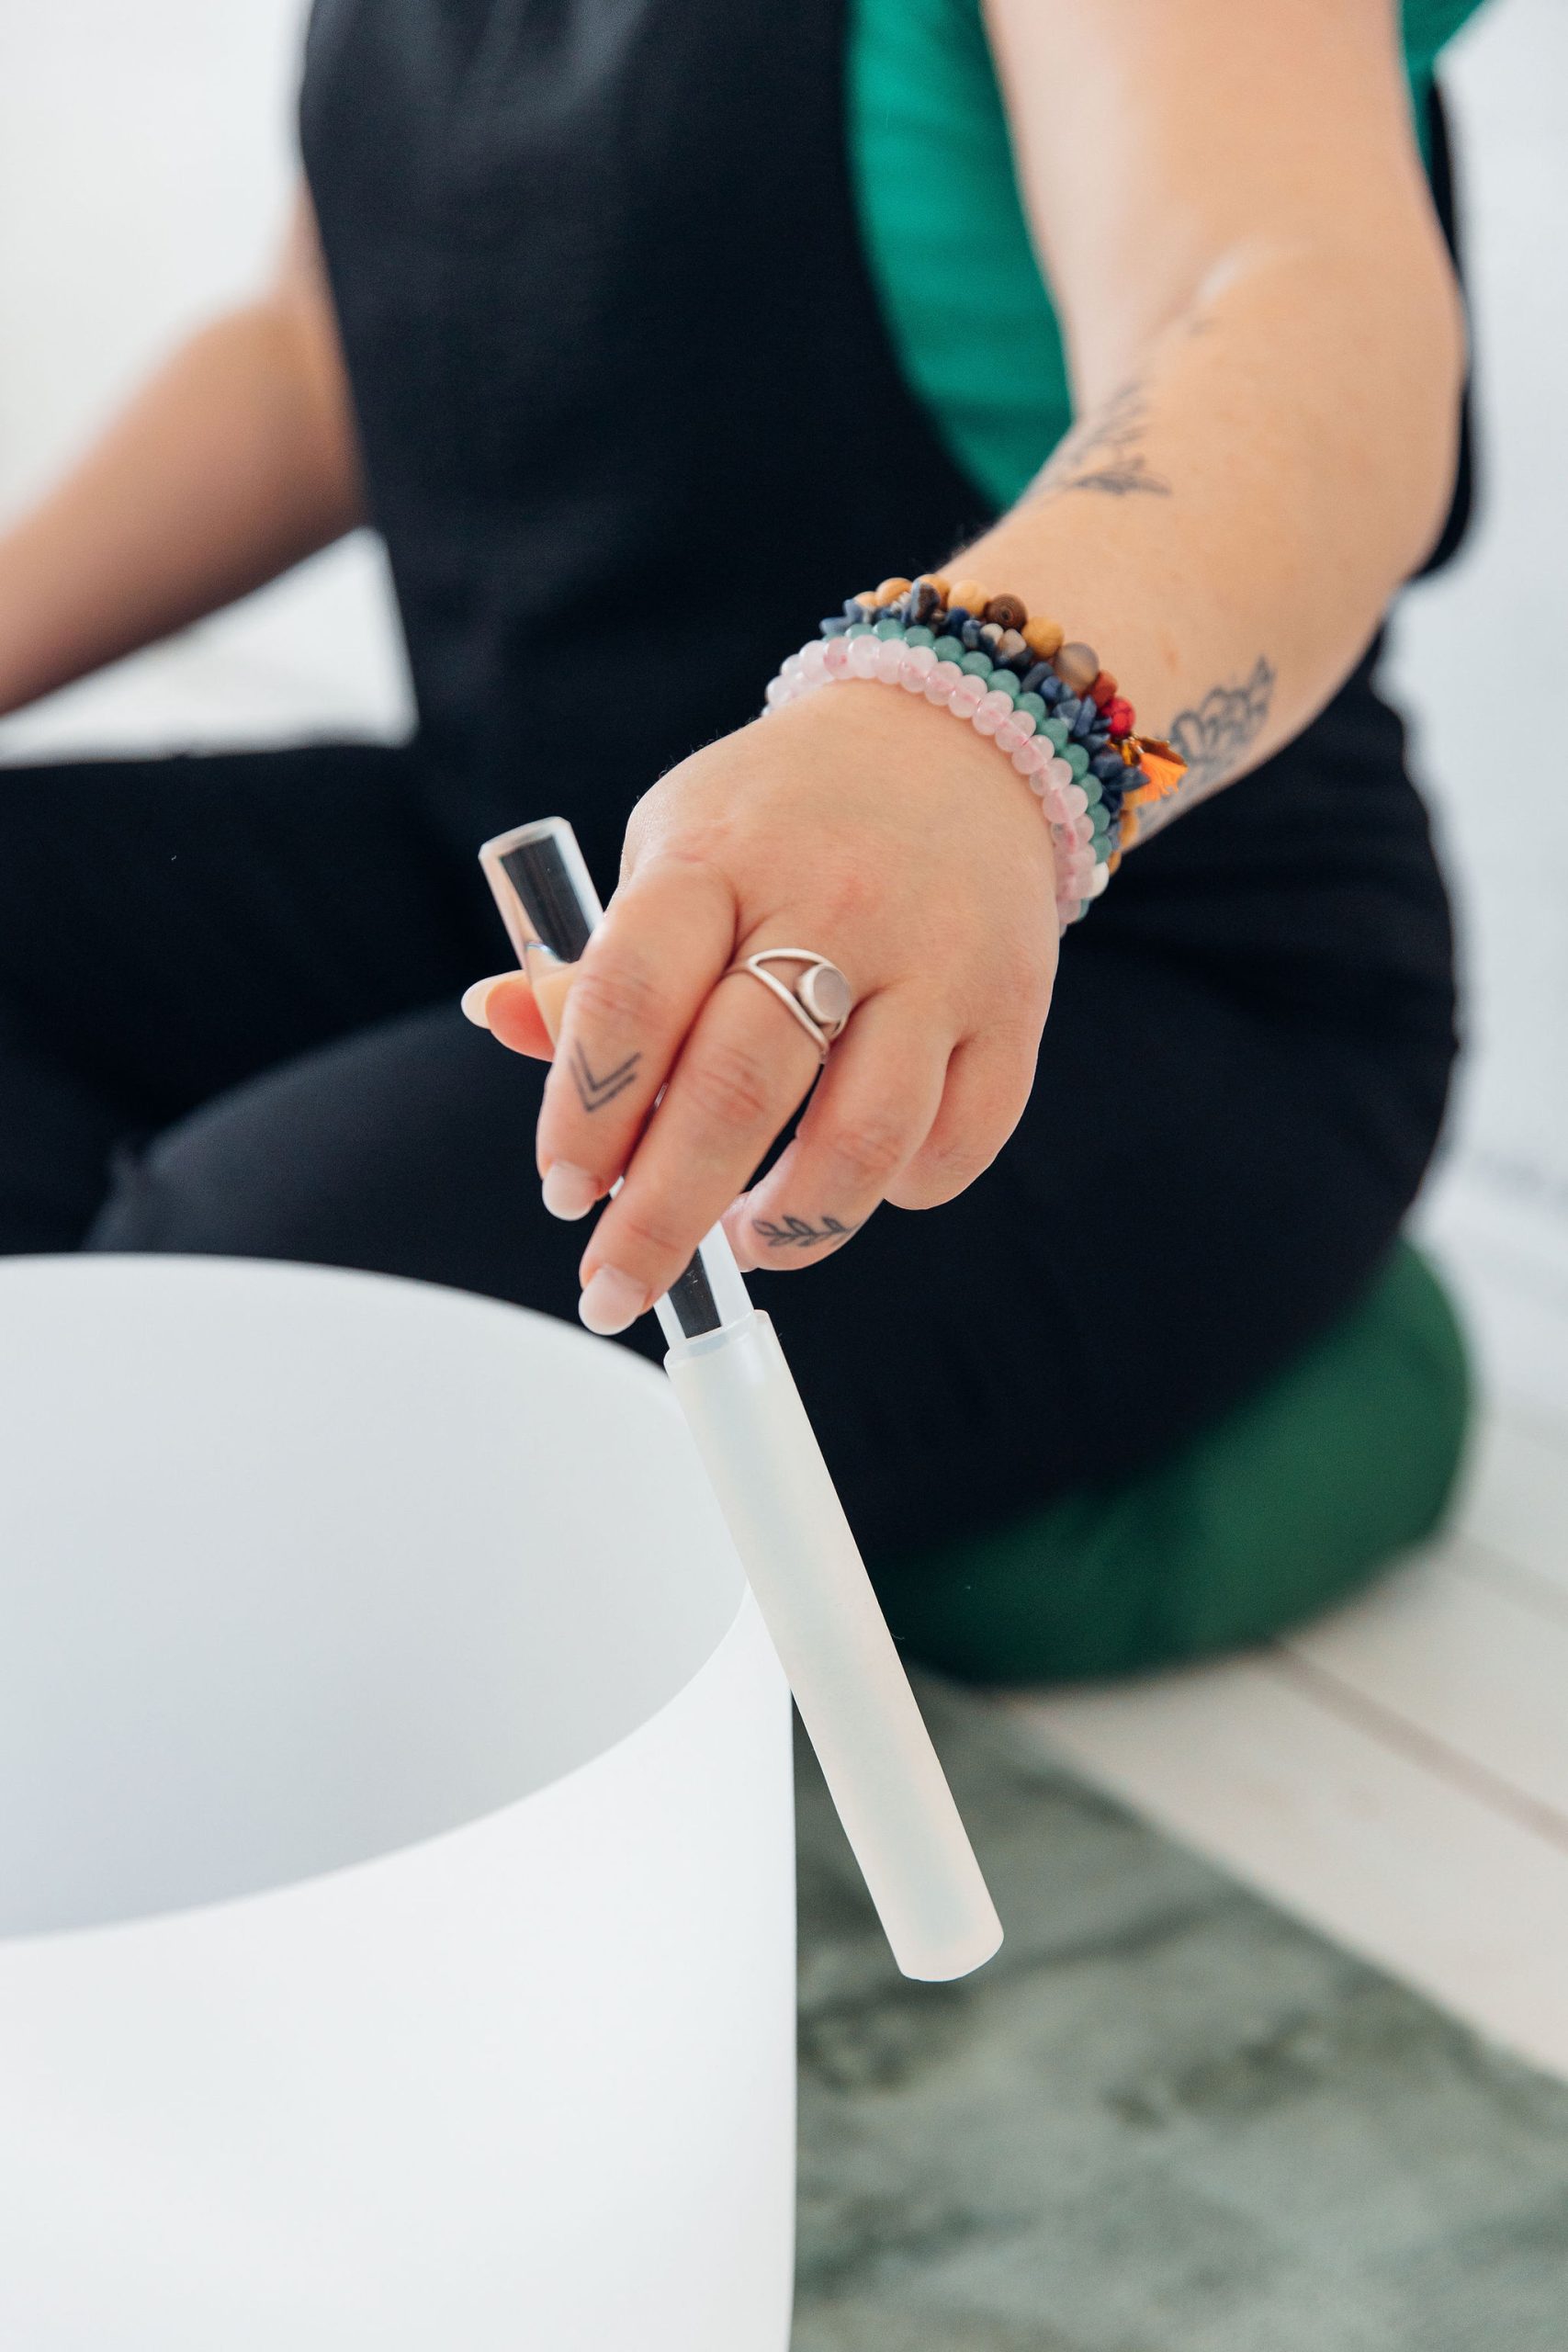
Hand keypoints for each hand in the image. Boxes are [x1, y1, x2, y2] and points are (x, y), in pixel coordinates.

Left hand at [463, 683, 1059, 1332]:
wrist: (957, 739)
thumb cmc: (782, 822)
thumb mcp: (674, 849)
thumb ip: (599, 957)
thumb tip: (502, 1018)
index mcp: (717, 858)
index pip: (633, 998)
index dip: (586, 1111)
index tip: (563, 1193)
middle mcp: (833, 904)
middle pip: (737, 1094)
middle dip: (660, 1219)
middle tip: (617, 1287)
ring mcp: (935, 959)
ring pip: (863, 1142)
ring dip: (791, 1229)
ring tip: (748, 1239)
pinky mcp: (1012, 1006)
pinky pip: (956, 1146)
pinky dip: (898, 1193)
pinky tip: (852, 1180)